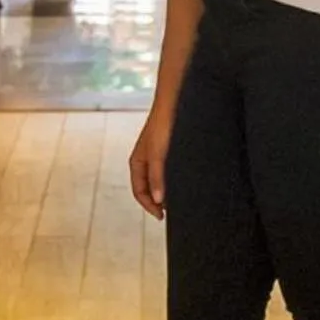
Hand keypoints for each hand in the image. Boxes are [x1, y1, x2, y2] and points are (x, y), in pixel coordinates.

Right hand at [129, 104, 173, 219]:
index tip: (161, 216)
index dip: (149, 206)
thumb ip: (156, 177)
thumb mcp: (158, 154)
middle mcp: (145, 161)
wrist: (173, 102)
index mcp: (136, 162)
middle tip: (170, 212)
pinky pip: (166, 172)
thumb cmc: (162, 125)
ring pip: (157, 180)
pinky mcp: (167, 151)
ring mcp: (156, 156)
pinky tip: (182, 183)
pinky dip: (171, 181)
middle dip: (156, 201)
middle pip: (147, 188)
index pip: (138, 192)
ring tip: (177, 200)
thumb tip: (157, 200)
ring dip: (164, 192)